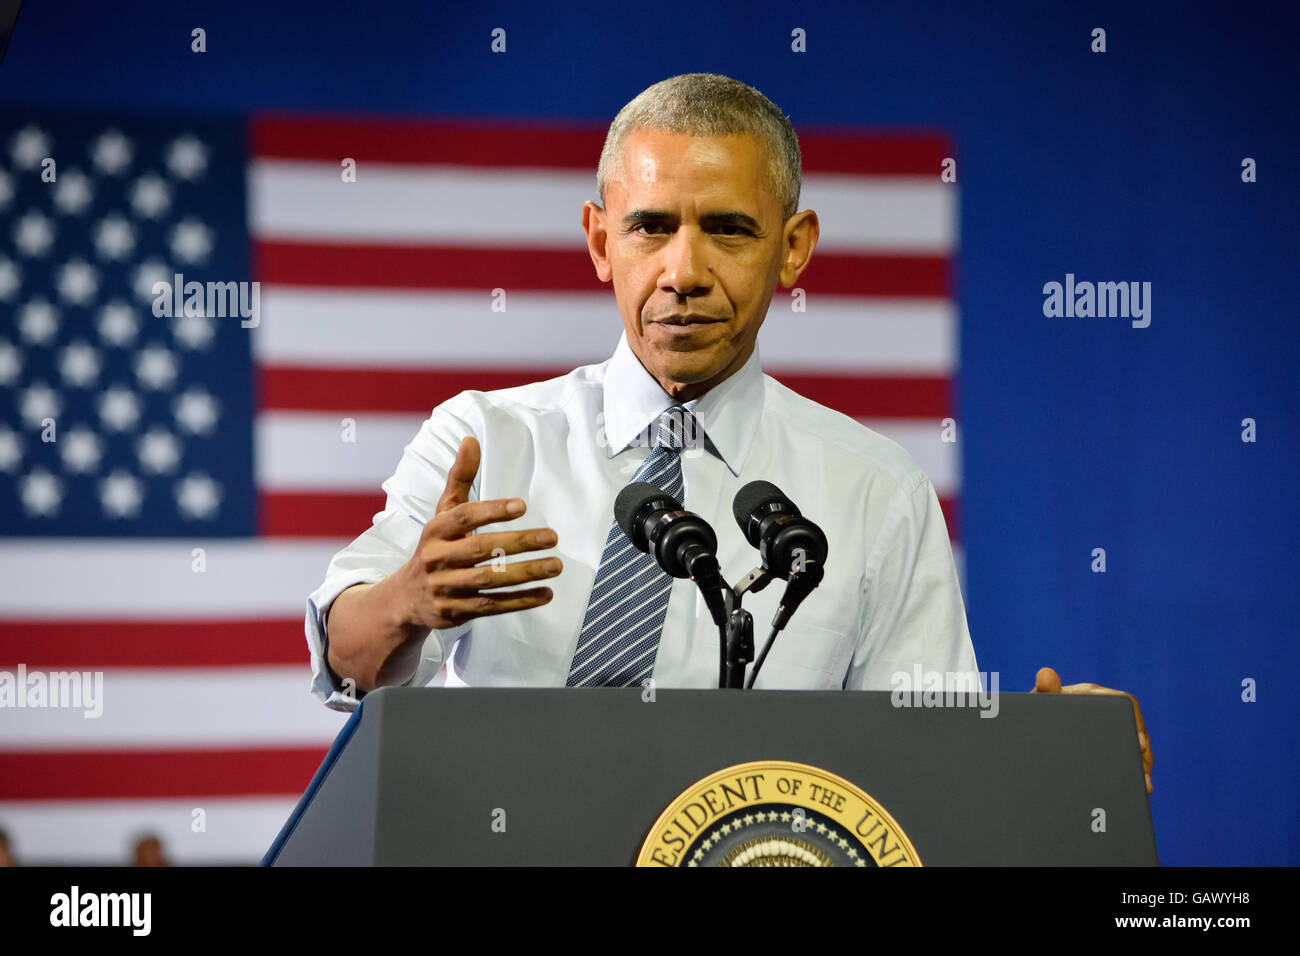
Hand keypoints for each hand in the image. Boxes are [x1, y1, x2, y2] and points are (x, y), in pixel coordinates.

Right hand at [395, 436, 561, 630]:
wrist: (404, 599)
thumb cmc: (434, 547)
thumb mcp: (443, 514)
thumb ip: (460, 479)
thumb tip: (471, 440)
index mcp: (434, 531)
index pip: (463, 517)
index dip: (491, 511)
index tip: (522, 506)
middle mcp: (436, 559)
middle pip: (481, 549)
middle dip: (519, 542)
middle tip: (553, 537)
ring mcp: (445, 588)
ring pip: (489, 580)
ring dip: (526, 573)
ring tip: (556, 565)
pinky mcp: (455, 612)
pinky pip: (492, 606)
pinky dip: (520, 601)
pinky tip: (546, 593)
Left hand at [1032, 666, 1152, 794]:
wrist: (1031, 731)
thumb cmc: (1038, 713)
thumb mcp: (1041, 704)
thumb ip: (1045, 690)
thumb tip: (1045, 673)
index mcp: (1094, 695)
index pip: (1123, 703)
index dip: (1134, 720)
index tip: (1138, 741)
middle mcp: (1108, 712)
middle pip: (1135, 728)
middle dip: (1141, 749)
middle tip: (1142, 767)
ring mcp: (1112, 732)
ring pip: (1137, 748)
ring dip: (1141, 765)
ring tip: (1144, 783)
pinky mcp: (1111, 750)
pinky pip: (1130, 762)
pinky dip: (1136, 775)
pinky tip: (1142, 789)